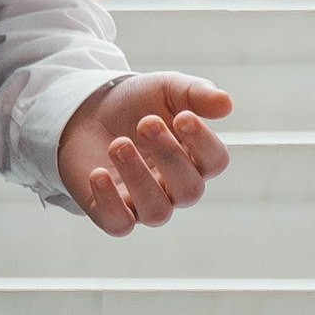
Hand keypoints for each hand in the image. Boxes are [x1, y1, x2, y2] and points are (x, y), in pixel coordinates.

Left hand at [58, 70, 233, 234]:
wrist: (89, 112)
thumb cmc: (136, 104)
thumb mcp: (167, 89)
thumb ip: (196, 94)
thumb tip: (226, 103)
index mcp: (195, 159)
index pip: (215, 162)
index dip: (203, 142)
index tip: (182, 116)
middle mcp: (175, 188)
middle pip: (189, 190)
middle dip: (169, 156)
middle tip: (145, 123)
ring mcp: (144, 204)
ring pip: (157, 212)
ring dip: (138, 178)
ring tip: (118, 144)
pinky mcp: (112, 213)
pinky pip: (119, 225)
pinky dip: (110, 202)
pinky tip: (98, 173)